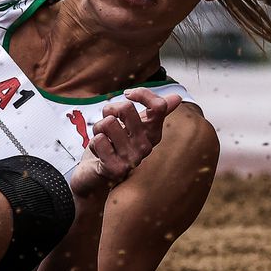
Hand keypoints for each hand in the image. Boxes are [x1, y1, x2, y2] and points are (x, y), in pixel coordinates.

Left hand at [68, 88, 183, 199]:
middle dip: (109, 110)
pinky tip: (98, 154)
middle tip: (108, 125)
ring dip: (98, 128)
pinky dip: (93, 143)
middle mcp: (146, 146)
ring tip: (103, 141)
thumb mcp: (131, 126)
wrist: (94, 176)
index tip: (127, 94)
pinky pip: (99, 140)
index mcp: (152, 134)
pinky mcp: (116, 169)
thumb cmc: (113, 147)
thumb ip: (151, 112)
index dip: (142, 94)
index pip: (159, 106)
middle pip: (126, 108)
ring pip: (108, 122)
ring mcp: (132, 159)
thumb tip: (177, 97)